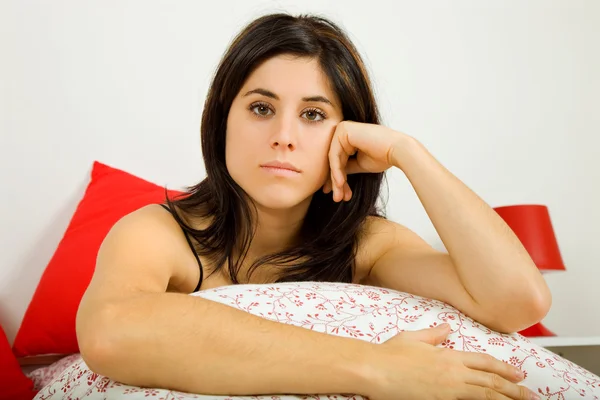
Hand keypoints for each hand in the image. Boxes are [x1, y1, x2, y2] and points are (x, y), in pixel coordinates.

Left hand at [324, 121, 405, 201]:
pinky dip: (337, 170)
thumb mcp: (359, 164)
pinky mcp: (344, 129)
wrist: (398, 151)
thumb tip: (331, 180)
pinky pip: (335, 154)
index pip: (338, 161)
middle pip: (334, 161)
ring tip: (339, 196)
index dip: (337, 180)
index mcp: (347, 136)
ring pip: (333, 160)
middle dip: (336, 182)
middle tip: (337, 198)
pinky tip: (341, 183)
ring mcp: (343, 128)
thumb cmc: (383, 157)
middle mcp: (343, 130)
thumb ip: (345, 167)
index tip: (338, 196)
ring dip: (336, 180)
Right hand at [362, 324, 538, 399]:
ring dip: (504, 399)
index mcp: (448, 355)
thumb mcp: (414, 338)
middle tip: (529, 394)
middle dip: (513, 388)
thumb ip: (434, 335)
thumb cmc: (389, 354)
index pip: (484, 362)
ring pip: (484, 395)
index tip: (518, 374)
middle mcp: (452, 373)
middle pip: (490, 381)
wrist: (374, 369)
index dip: (504, 368)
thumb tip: (448, 329)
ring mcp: (447, 390)